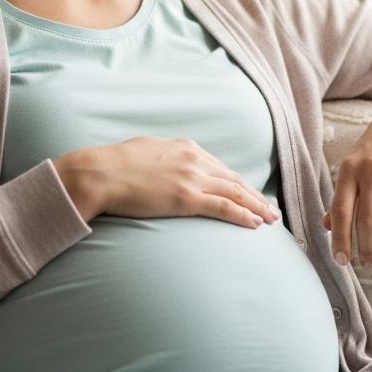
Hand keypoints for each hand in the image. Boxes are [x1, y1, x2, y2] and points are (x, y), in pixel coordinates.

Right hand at [59, 136, 280, 228]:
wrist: (99, 173)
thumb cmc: (114, 165)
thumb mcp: (146, 151)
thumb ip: (164, 158)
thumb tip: (166, 166)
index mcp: (185, 147)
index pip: (220, 168)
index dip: (238, 183)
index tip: (250, 193)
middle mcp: (194, 159)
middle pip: (234, 179)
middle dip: (255, 195)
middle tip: (271, 208)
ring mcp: (192, 178)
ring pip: (235, 192)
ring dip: (257, 206)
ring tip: (271, 218)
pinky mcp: (187, 197)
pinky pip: (224, 207)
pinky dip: (243, 215)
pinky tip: (255, 223)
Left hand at [323, 88, 371, 268]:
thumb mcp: (355, 161)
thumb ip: (343, 194)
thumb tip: (326, 226)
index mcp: (349, 169)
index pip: (340, 211)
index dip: (340, 240)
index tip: (342, 262)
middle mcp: (370, 170)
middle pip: (366, 220)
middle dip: (367, 249)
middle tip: (370, 265)